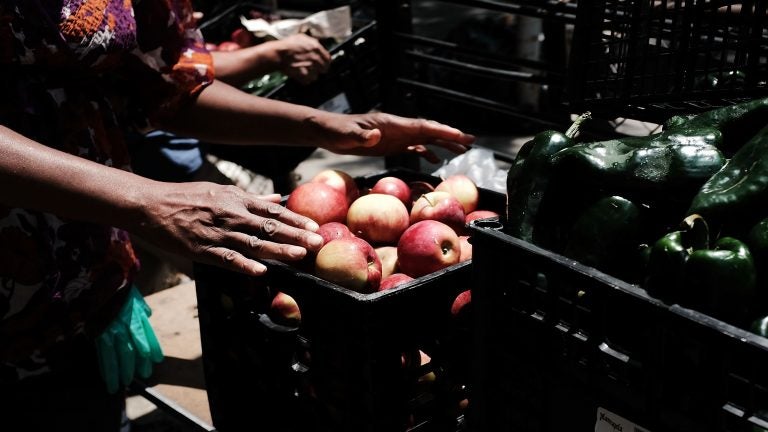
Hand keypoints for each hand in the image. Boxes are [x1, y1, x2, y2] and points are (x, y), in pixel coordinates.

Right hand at [133, 182, 323, 275]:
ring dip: (278, 250)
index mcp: (236, 199)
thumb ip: (251, 198)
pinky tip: (261, 272)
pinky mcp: (202, 249)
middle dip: (295, 235)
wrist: (150, 205)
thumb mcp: (221, 190)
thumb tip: (279, 198)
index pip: (272, 210)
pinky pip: (227, 258)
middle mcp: (230, 214)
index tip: (314, 226)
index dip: (295, 219)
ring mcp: (217, 233)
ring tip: (299, 256)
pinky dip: (244, 265)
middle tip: (317, 243)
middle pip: (269, 226)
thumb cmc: (187, 197)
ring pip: (253, 243)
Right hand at [274, 34, 331, 83]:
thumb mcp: (301, 37)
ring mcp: (310, 67)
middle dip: (319, 69)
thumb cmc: (287, 44)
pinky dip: (305, 80)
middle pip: (324, 68)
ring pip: (316, 76)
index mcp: (316, 47)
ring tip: (304, 71)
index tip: (323, 64)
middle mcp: (315, 57)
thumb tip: (318, 43)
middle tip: (313, 69)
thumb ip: (312, 41)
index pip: (328, 58)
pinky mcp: (304, 75)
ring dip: (311, 75)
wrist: (277, 54)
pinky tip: (300, 75)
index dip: (326, 62)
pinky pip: (308, 80)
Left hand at [316, 112, 475, 162]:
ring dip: (442, 143)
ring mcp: (394, 135)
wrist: (326, 131)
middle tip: (471, 141)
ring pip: (424, 138)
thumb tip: (375, 137)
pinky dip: (426, 152)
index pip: (422, 127)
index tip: (460, 136)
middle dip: (450, 136)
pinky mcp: (389, 144)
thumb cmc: (334, 132)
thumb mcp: (346, 136)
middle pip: (429, 131)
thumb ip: (360, 136)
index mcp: (391, 124)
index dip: (442, 131)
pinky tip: (434, 161)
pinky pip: (412, 147)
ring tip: (461, 150)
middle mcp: (397, 128)